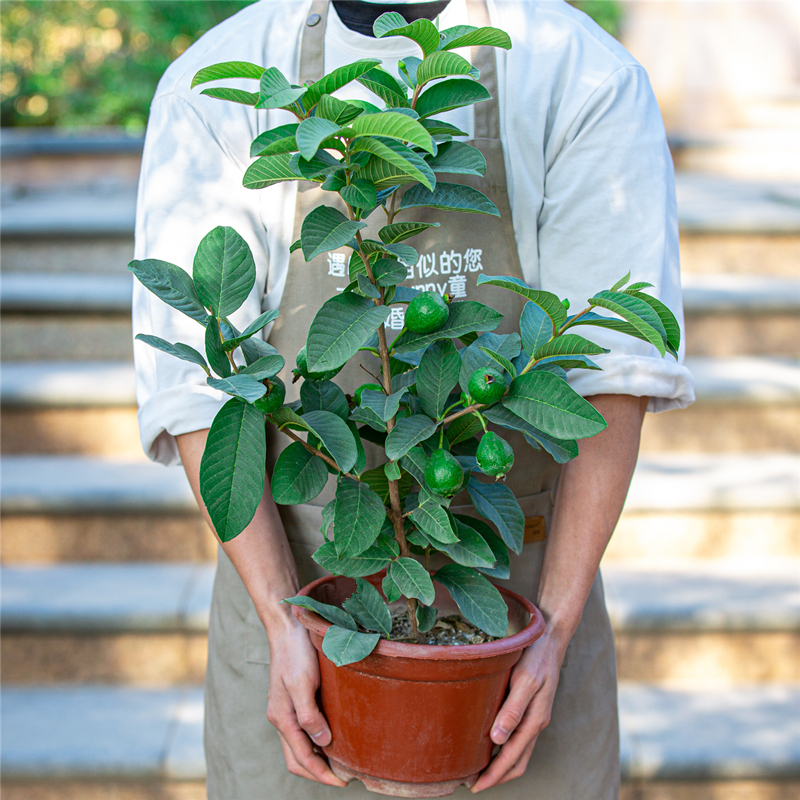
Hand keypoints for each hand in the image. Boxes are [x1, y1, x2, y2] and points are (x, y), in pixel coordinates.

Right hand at [266, 618, 347, 787]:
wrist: (288, 628)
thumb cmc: (296, 653)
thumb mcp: (303, 683)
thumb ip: (309, 715)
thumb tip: (321, 743)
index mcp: (282, 718)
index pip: (301, 758)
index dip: (322, 774)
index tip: (343, 781)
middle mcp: (282, 717)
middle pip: (296, 759)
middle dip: (318, 773)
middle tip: (344, 777)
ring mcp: (285, 709)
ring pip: (298, 746)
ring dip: (316, 760)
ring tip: (339, 763)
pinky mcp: (292, 700)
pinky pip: (301, 731)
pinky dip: (314, 743)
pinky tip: (329, 738)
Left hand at [471, 628, 565, 792]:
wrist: (550, 636)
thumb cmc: (536, 656)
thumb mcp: (525, 680)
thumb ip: (513, 709)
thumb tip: (497, 740)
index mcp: (534, 720)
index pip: (513, 758)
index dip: (494, 775)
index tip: (476, 785)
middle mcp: (535, 721)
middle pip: (517, 761)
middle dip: (497, 776)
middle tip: (473, 783)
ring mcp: (535, 715)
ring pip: (519, 751)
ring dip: (501, 764)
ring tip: (479, 767)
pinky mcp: (531, 706)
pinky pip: (519, 736)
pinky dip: (506, 748)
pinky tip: (492, 742)